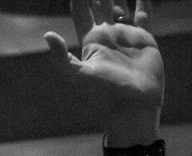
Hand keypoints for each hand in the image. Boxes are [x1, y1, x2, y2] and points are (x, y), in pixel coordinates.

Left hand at [43, 0, 164, 123]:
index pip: (80, 10)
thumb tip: (47, 35)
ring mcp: (125, 35)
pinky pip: (143, 13)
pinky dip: (142, 0)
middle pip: (99, 2)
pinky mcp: (144, 39)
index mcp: (90, 40)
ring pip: (119, 5)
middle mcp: (107, 35)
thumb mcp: (79, 76)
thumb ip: (61, 58)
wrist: (133, 108)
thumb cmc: (105, 95)